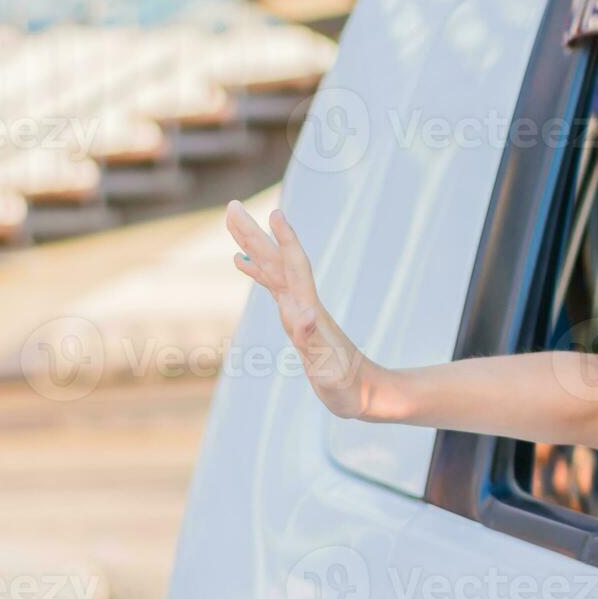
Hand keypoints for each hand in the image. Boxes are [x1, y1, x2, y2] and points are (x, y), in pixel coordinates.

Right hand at [225, 200, 374, 418]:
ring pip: (272, 269)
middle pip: (278, 262)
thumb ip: (316, 344)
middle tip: (232, 206)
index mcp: (309, 313)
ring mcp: (299, 309)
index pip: (296, 269)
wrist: (365, 391)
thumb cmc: (347, 386)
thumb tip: (303, 315)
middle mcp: (303, 305)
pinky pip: (271, 286)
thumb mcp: (330, 371)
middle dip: (256, 234)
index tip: (276, 213)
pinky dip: (255, 270)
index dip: (286, 241)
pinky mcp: (295, 318)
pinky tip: (240, 260)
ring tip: (233, 221)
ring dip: (253, 244)